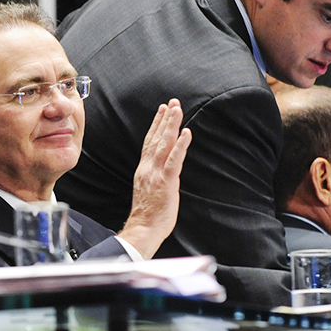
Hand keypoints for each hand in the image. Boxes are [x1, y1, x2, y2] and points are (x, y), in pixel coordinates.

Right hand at [116, 99, 191, 258]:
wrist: (144, 228)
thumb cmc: (148, 214)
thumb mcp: (148, 189)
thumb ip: (154, 175)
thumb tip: (162, 169)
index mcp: (144, 170)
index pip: (149, 142)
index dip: (156, 125)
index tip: (162, 110)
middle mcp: (148, 168)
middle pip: (156, 138)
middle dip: (165, 119)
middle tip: (173, 103)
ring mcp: (156, 174)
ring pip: (164, 144)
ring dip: (171, 125)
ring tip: (177, 110)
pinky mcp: (166, 182)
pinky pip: (174, 160)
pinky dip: (180, 146)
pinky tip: (186, 133)